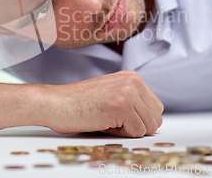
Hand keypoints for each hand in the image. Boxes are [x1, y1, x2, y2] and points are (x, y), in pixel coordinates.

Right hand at [42, 70, 163, 137]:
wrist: (55, 103)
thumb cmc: (78, 103)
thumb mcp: (112, 93)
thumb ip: (133, 101)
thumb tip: (153, 121)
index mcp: (132, 77)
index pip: (156, 108)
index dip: (138, 119)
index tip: (117, 115)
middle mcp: (133, 81)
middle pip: (155, 118)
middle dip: (136, 126)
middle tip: (111, 118)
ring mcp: (128, 92)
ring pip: (148, 127)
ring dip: (127, 130)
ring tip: (106, 119)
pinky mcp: (122, 106)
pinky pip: (136, 132)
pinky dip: (120, 134)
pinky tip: (102, 121)